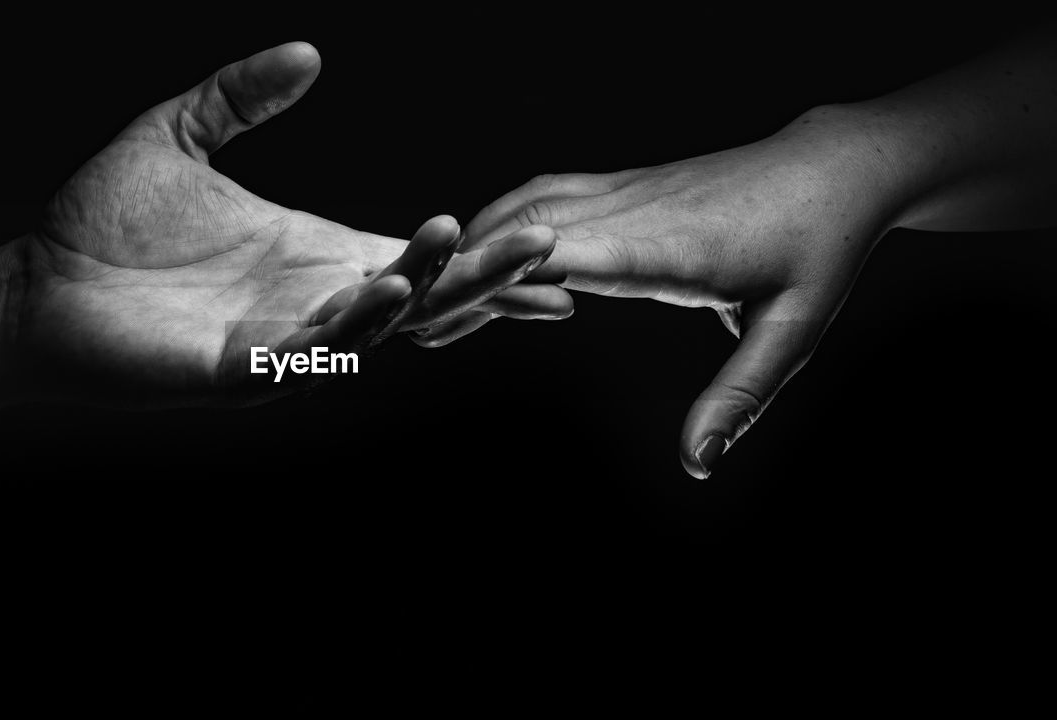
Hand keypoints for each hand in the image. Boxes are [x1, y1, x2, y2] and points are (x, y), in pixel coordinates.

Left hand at [17, 43, 568, 405]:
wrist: (30, 286)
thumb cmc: (102, 222)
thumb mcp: (177, 135)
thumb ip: (242, 94)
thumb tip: (309, 53)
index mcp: (313, 254)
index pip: (416, 256)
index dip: (479, 253)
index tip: (546, 237)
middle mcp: (312, 302)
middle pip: (421, 297)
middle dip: (483, 277)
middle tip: (546, 245)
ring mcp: (281, 341)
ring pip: (376, 327)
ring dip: (423, 292)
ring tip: (456, 246)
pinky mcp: (238, 372)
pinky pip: (310, 356)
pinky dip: (352, 328)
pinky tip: (384, 289)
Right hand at [460, 107, 906, 476]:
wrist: (835, 168)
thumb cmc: (818, 251)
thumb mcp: (792, 331)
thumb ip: (738, 399)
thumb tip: (696, 467)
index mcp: (668, 247)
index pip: (566, 255)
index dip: (500, 278)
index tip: (441, 313)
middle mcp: (633, 210)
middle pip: (523, 233)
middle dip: (462, 277)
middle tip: (406, 327)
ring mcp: (623, 190)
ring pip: (522, 209)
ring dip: (472, 251)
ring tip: (427, 302)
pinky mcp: (622, 186)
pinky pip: (542, 199)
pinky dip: (499, 228)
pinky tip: (479, 256)